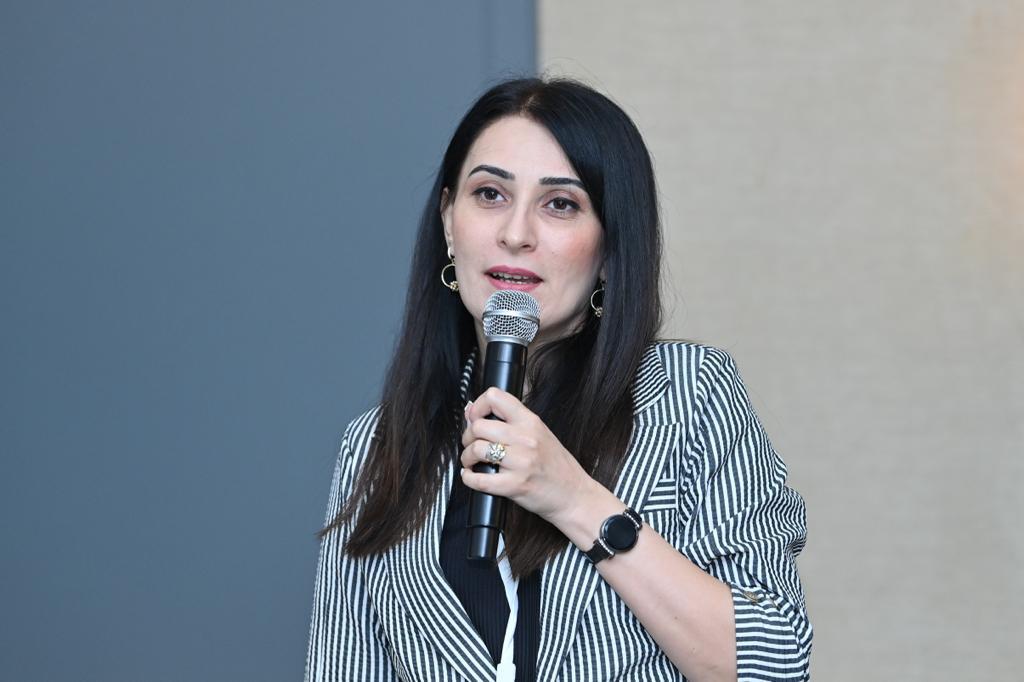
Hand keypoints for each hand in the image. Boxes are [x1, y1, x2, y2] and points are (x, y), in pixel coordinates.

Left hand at [460, 387, 593, 523]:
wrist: (574, 495)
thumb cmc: (557, 467)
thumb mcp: (540, 434)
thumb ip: (510, 423)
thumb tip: (473, 413)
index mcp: (531, 422)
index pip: (495, 397)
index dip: (477, 407)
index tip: (474, 417)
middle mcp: (525, 438)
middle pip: (478, 426)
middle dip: (468, 436)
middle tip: (471, 444)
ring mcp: (520, 462)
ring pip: (476, 449)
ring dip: (467, 457)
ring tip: (472, 462)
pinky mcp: (514, 485)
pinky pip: (479, 480)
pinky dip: (468, 478)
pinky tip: (471, 476)